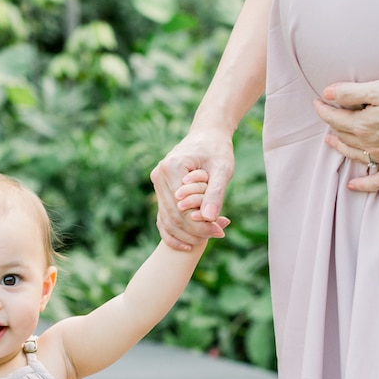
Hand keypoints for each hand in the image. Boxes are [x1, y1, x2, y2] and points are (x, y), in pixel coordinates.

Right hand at [150, 125, 232, 250]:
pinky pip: (163, 217)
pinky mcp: (160, 190)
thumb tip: (209, 218)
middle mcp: (158, 176)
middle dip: (196, 230)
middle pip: (174, 216)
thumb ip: (215, 193)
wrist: (207, 135)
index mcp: (170, 168)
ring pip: (168, 219)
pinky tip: (191, 243)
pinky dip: (175, 232)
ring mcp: (157, 183)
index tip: (221, 230)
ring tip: (212, 235)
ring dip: (188, 232)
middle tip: (219, 233)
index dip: (200, 224)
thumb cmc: (217, 149)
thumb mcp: (222, 169)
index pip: (182, 208)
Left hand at [314, 78, 378, 193]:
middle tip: (327, 118)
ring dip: (341, 149)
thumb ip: (351, 92)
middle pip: (344, 136)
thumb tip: (327, 94)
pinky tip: (353, 185)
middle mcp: (370, 145)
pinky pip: (378, 180)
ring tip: (332, 142)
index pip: (335, 118)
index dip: (324, 109)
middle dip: (332, 126)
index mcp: (363, 125)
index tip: (317, 102)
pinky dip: (364, 184)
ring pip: (356, 156)